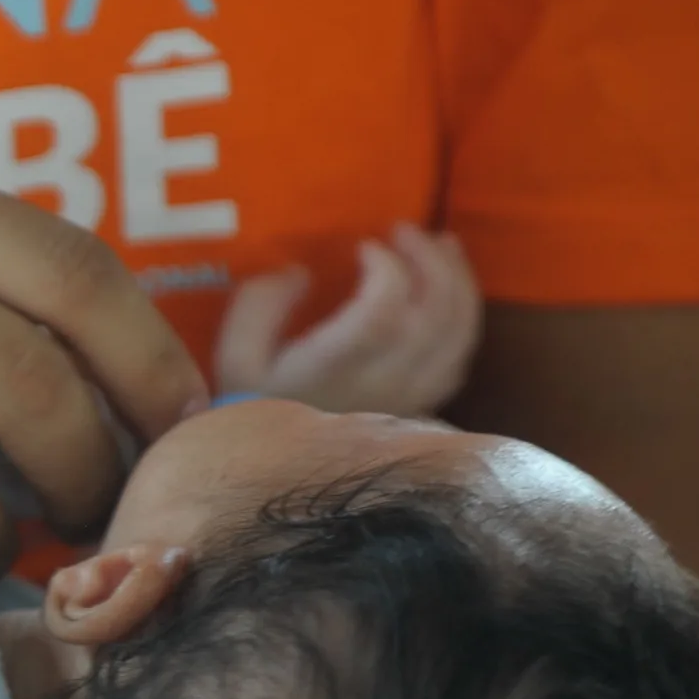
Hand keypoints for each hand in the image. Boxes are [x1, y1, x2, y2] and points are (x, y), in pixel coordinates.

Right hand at [213, 224, 480, 416]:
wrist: (273, 469)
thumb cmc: (251, 403)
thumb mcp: (234, 353)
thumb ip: (260, 304)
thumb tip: (300, 274)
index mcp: (334, 368)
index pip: (384, 309)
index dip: (386, 268)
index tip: (364, 245)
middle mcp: (383, 383)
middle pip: (435, 314)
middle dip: (430, 260)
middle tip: (407, 230)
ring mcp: (409, 397)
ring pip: (459, 334)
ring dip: (458, 281)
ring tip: (440, 245)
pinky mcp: (421, 405)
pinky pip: (460, 357)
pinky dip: (464, 316)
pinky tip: (451, 289)